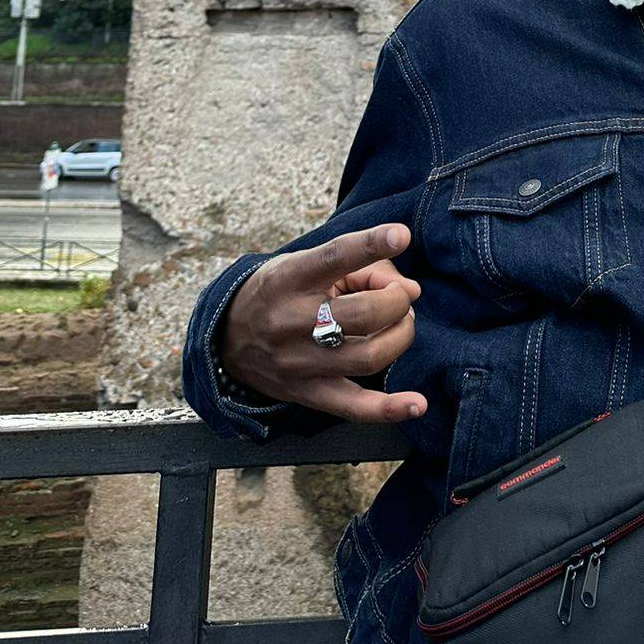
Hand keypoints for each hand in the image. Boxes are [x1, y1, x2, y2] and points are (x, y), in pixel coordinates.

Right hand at [219, 223, 427, 422]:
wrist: (227, 339)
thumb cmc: (281, 291)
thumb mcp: (307, 264)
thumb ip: (361, 266)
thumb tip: (412, 291)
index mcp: (290, 279)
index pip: (333, 258)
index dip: (369, 246)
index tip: (401, 235)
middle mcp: (291, 322)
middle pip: (363, 315)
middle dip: (397, 302)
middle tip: (400, 297)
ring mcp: (299, 363)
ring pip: (368, 356)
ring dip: (400, 336)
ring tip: (399, 324)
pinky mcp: (307, 394)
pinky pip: (353, 408)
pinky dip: (388, 408)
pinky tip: (417, 405)